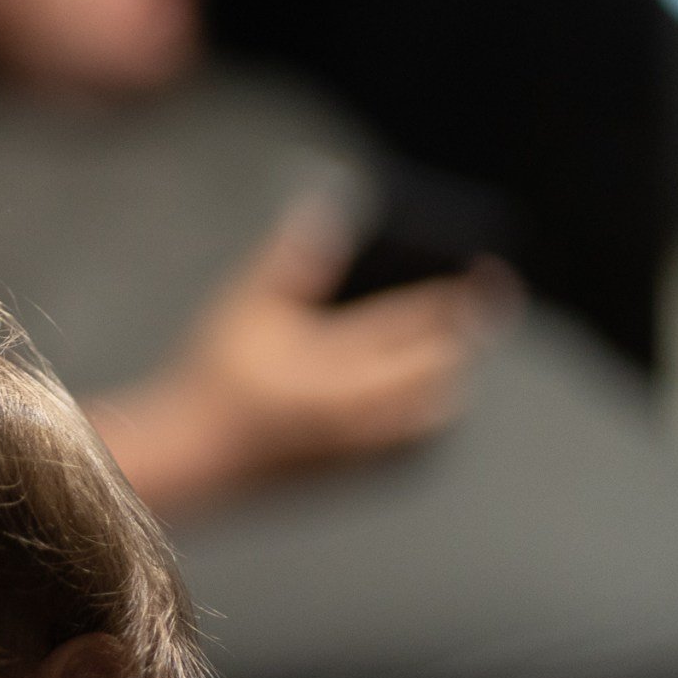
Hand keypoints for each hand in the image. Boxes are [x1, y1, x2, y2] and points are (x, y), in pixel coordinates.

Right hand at [87, 199, 514, 514]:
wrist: (192, 458)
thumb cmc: (213, 379)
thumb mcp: (246, 308)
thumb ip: (294, 257)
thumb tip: (330, 207)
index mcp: (341, 372)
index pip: (422, 324)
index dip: (460, 293)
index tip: (486, 270)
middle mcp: (364, 416)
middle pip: (444, 368)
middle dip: (465, 330)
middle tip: (482, 297)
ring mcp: (364, 450)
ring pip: (436, 408)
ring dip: (449, 371)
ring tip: (452, 341)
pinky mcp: (358, 470)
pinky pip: (415, 439)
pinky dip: (428, 407)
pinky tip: (420, 391)